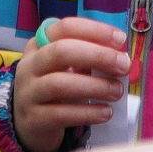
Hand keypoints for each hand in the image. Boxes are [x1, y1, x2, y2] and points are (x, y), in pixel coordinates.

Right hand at [12, 17, 129, 151]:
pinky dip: (87, 113)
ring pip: (60, 84)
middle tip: (123, 66)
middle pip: (61, 51)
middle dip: (97, 55)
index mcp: (39, 45)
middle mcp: (30, 65)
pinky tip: (106, 112)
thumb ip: (88, 58)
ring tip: (117, 91)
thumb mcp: (66, 68)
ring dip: (95, 86)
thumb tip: (121, 57)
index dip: (94, 30)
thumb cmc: (55, 88)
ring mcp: (28, 93)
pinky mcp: (34, 119)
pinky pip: (61, 114)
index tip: (120, 39)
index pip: (65, 27)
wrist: (31, 124)